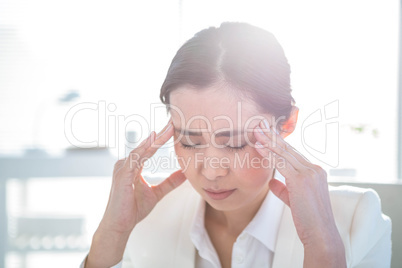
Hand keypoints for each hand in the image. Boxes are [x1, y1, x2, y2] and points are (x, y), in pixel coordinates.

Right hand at [98, 120, 185, 234]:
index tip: (173, 127)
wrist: (120, 225)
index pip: (149, 148)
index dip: (161, 138)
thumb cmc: (133, 209)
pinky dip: (144, 150)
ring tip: (168, 129)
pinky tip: (152, 141)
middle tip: (174, 122)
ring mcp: (123, 168)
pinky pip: (135, 159)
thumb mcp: (157, 193)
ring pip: (142, 150)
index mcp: (133, 166)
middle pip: (146, 145)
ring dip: (155, 139)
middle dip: (160, 134)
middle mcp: (126, 163)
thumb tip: (185, 174)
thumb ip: (169, 182)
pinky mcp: (122, 175)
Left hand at [253, 119, 345, 266]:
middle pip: (289, 149)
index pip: (293, 153)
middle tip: (259, 124)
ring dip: (268, 141)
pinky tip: (259, 146)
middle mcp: (314, 169)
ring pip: (284, 153)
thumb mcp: (294, 200)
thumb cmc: (308, 220)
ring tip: (256, 131)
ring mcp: (310, 173)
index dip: (278, 143)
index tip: (266, 133)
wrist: (320, 234)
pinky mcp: (302, 180)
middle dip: (272, 136)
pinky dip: (269, 154)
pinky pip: (282, 163)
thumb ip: (283, 189)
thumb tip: (271, 182)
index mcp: (315, 171)